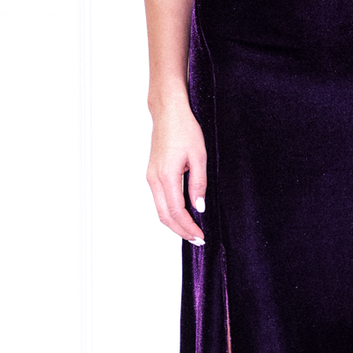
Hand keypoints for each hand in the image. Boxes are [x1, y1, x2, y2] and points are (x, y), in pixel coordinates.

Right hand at [147, 95, 207, 243]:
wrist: (168, 113)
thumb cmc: (184, 129)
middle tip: (198, 239)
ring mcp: (151, 177)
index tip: (201, 236)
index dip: (188, 227)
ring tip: (192, 230)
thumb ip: (199, 184)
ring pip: (160, 209)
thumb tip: (199, 207)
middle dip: (181, 231)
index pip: (176, 211)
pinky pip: (159, 200)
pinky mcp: (152, 174)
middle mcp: (154, 179)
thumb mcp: (199, 156)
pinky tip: (183, 214)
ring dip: (175, 223)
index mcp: (166, 176)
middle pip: (164, 216)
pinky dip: (170, 212)